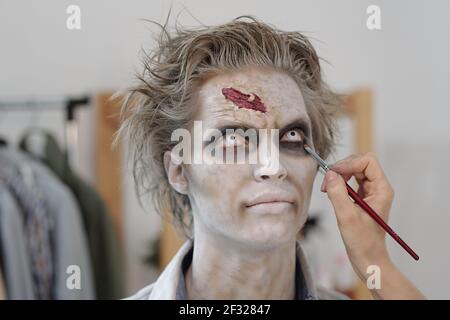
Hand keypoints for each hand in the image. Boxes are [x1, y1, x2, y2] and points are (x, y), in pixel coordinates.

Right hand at [321, 152, 424, 298]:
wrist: (368, 259)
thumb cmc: (363, 242)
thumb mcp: (347, 216)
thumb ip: (338, 193)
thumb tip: (330, 174)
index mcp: (382, 189)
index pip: (367, 161)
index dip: (349, 163)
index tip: (333, 173)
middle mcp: (378, 188)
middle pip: (360, 163)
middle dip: (342, 168)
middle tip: (327, 182)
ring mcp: (370, 192)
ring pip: (354, 171)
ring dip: (339, 175)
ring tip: (327, 188)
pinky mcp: (362, 198)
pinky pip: (350, 182)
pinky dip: (339, 184)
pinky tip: (331, 193)